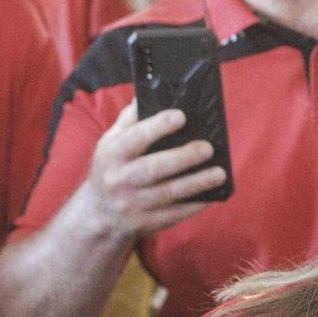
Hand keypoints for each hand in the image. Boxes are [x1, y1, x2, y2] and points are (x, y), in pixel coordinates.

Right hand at [82, 105, 227, 242]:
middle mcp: (120, 180)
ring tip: (219, 173)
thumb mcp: (109, 143)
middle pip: (154, 168)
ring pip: (168, 193)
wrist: (98, 215)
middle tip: (208, 148)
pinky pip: (173, 214)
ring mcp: (132, 204)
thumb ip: (129, 120)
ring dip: (196, 183)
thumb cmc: (110, 169)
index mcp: (112, 155)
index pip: (135, 138)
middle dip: (183, 157)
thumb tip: (148, 93)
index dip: (158, 126)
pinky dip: (194, 205)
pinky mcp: (144, 223)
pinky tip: (211, 195)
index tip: (181, 116)